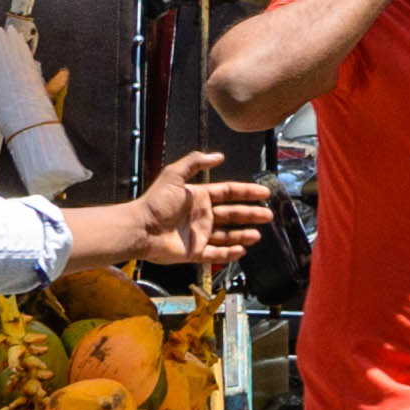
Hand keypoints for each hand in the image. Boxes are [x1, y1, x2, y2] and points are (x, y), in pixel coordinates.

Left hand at [132, 149, 273, 267]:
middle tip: (269, 215)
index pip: (229, 193)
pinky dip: (230, 254)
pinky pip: (216, 254)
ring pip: (227, 235)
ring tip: (258, 235)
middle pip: (232, 214)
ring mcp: (199, 235)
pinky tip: (242, 251)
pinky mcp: (194, 252)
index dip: (247, 192)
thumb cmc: (156, 202)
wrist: (141, 228)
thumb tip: (219, 156)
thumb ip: (195, 162)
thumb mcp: (174, 175)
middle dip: (251, 214)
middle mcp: (202, 215)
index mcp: (200, 197)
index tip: (264, 193)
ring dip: (243, 235)